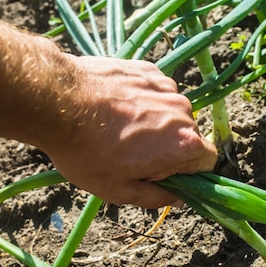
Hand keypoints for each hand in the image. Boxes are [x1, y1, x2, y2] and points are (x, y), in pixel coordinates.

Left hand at [37, 55, 217, 207]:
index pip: (208, 162)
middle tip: (131, 154)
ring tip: (118, 128)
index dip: (188, 173)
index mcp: (184, 144)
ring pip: (170, 112)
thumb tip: (177, 198)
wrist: (57, 101)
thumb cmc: (88, 152)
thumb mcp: (120, 191)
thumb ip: (157, 198)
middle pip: (188, 135)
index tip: (162, 175)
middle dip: (168, 147)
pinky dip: (141, 100)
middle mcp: (183, 111)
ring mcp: (165, 86)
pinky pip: (154, 91)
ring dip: (154, 122)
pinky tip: (114, 107)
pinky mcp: (147, 69)